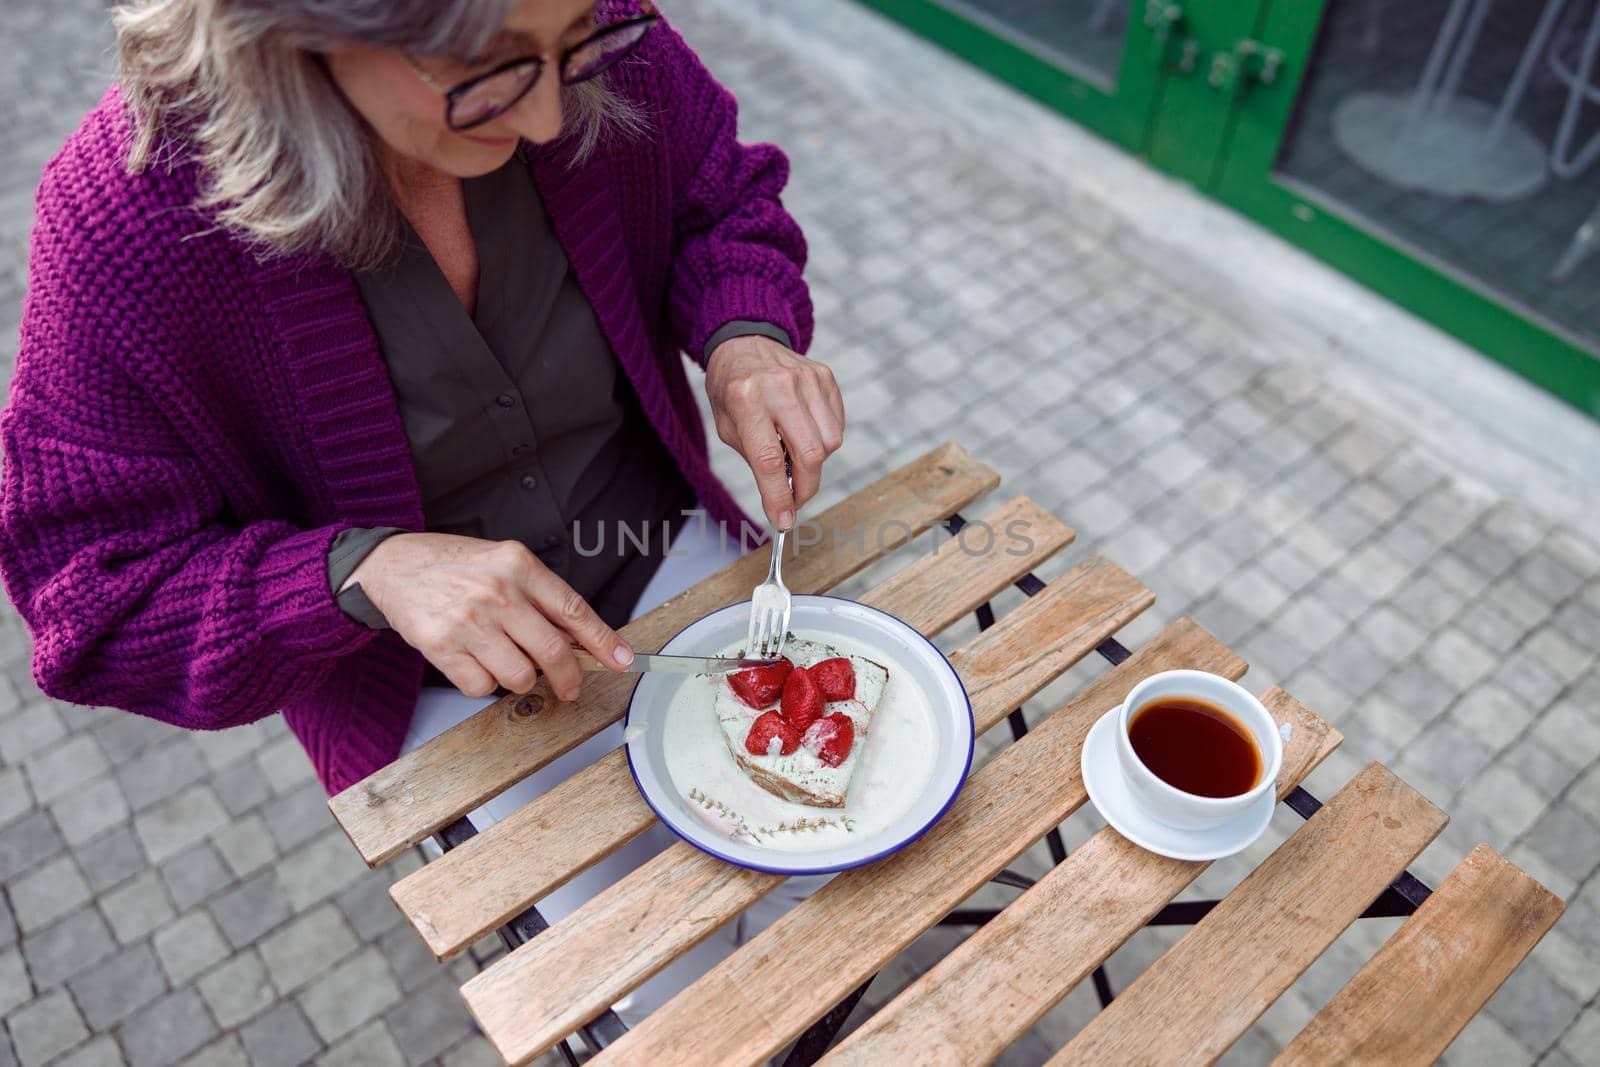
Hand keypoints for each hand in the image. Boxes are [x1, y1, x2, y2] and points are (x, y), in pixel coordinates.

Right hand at [343, 532, 632, 699]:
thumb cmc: (455, 566)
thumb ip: (541, 598)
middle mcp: (497, 592)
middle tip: (569, 688)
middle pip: (553, 653)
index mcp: (519, 565)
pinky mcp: (441, 647)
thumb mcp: (504, 565)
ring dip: (520, 678)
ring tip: (503, 657)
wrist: (392, 565)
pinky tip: (473, 659)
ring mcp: (469, 621)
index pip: (573, 610)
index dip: (603, 641)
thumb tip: (578, 640)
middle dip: (569, 680)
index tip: (624, 661)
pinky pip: (482, 688)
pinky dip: (484, 683)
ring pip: (520, 677)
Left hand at [704, 335, 844, 530]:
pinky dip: (824, 440)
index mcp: (745, 399)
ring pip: (830, 442)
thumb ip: (756, 460)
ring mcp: (807, 379)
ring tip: (794, 455)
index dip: (778, 496)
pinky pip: (836, 425)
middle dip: (805, 487)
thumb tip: (784, 501)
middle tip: (795, 499)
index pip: (768, 460)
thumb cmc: (732, 391)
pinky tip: (804, 433)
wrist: (746, 344)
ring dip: (815, 462)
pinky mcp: (825, 377)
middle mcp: (779, 386)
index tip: (783, 521)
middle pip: (809, 454)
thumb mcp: (728, 427)